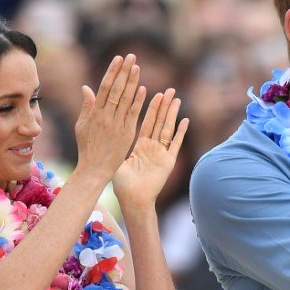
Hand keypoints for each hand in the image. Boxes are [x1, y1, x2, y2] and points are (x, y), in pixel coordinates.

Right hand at [74, 54, 146, 182]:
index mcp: (94, 113)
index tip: (118, 59)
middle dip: (124, 71)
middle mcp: (106, 116)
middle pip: (116, 89)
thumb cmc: (87, 147)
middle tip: (131, 56)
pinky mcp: (127, 134)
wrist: (94, 169)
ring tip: (137, 66)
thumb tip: (87, 87)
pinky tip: (143, 89)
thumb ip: (87, 106)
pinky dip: (138, 101)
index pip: (105, 87)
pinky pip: (133, 115)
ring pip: (126, 99)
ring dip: (132, 82)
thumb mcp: (82, 125)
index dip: (112, 71)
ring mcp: (117, 125)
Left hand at [113, 89, 189, 212]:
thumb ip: (115, 143)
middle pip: (159, 122)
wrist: (133, 200)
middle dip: (164, 106)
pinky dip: (180, 132)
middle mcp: (152, 148)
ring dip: (172, 114)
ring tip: (176, 99)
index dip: (150, 108)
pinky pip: (175, 144)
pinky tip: (185, 120)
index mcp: (140, 147)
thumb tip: (105, 131)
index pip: (146, 122)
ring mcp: (161, 154)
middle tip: (169, 90)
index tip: (153, 93)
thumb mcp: (117, 159)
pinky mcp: (168, 162)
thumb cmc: (123, 185)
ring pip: (167, 129)